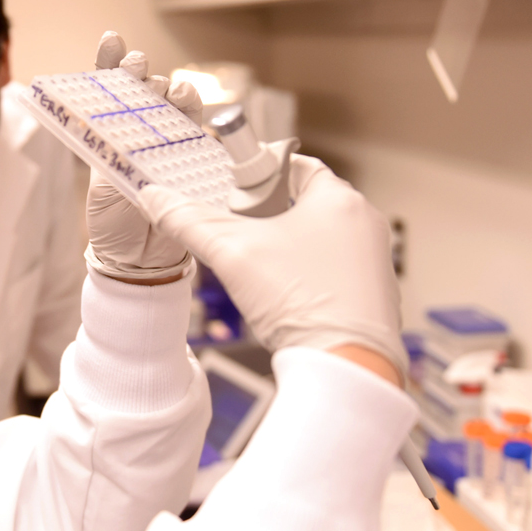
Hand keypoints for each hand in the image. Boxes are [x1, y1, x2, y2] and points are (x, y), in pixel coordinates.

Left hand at [86, 31, 195, 283]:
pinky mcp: (194, 157)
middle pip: (146, 90)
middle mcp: (142, 131)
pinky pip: (197, 128)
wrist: (139, 258)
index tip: (112, 41)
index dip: (111, 62)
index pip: (112, 90)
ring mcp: (170, 142)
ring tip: (168, 89)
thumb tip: (115, 125)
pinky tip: (187, 103)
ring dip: (171, 90)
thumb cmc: (112, 220)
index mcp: (113, 131)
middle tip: (137, 67)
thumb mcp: (103, 183)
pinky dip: (193, 112)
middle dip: (141, 72)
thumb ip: (111, 153)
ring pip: (175, 103)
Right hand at [137, 155, 407, 380]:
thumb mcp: (232, 253)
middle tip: (238, 231)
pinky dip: (306, 275)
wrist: (346, 365)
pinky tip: (283, 296)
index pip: (296, 165)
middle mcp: (365, 224)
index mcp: (340, 199)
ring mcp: (374, 260)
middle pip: (305, 202)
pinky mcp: (373, 293)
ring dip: (287, 246)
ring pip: (319, 238)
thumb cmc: (300, 302)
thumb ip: (190, 221)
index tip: (234, 189)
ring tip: (257, 268)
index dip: (259, 172)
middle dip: (268, 214)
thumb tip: (156, 199)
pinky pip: (333, 270)